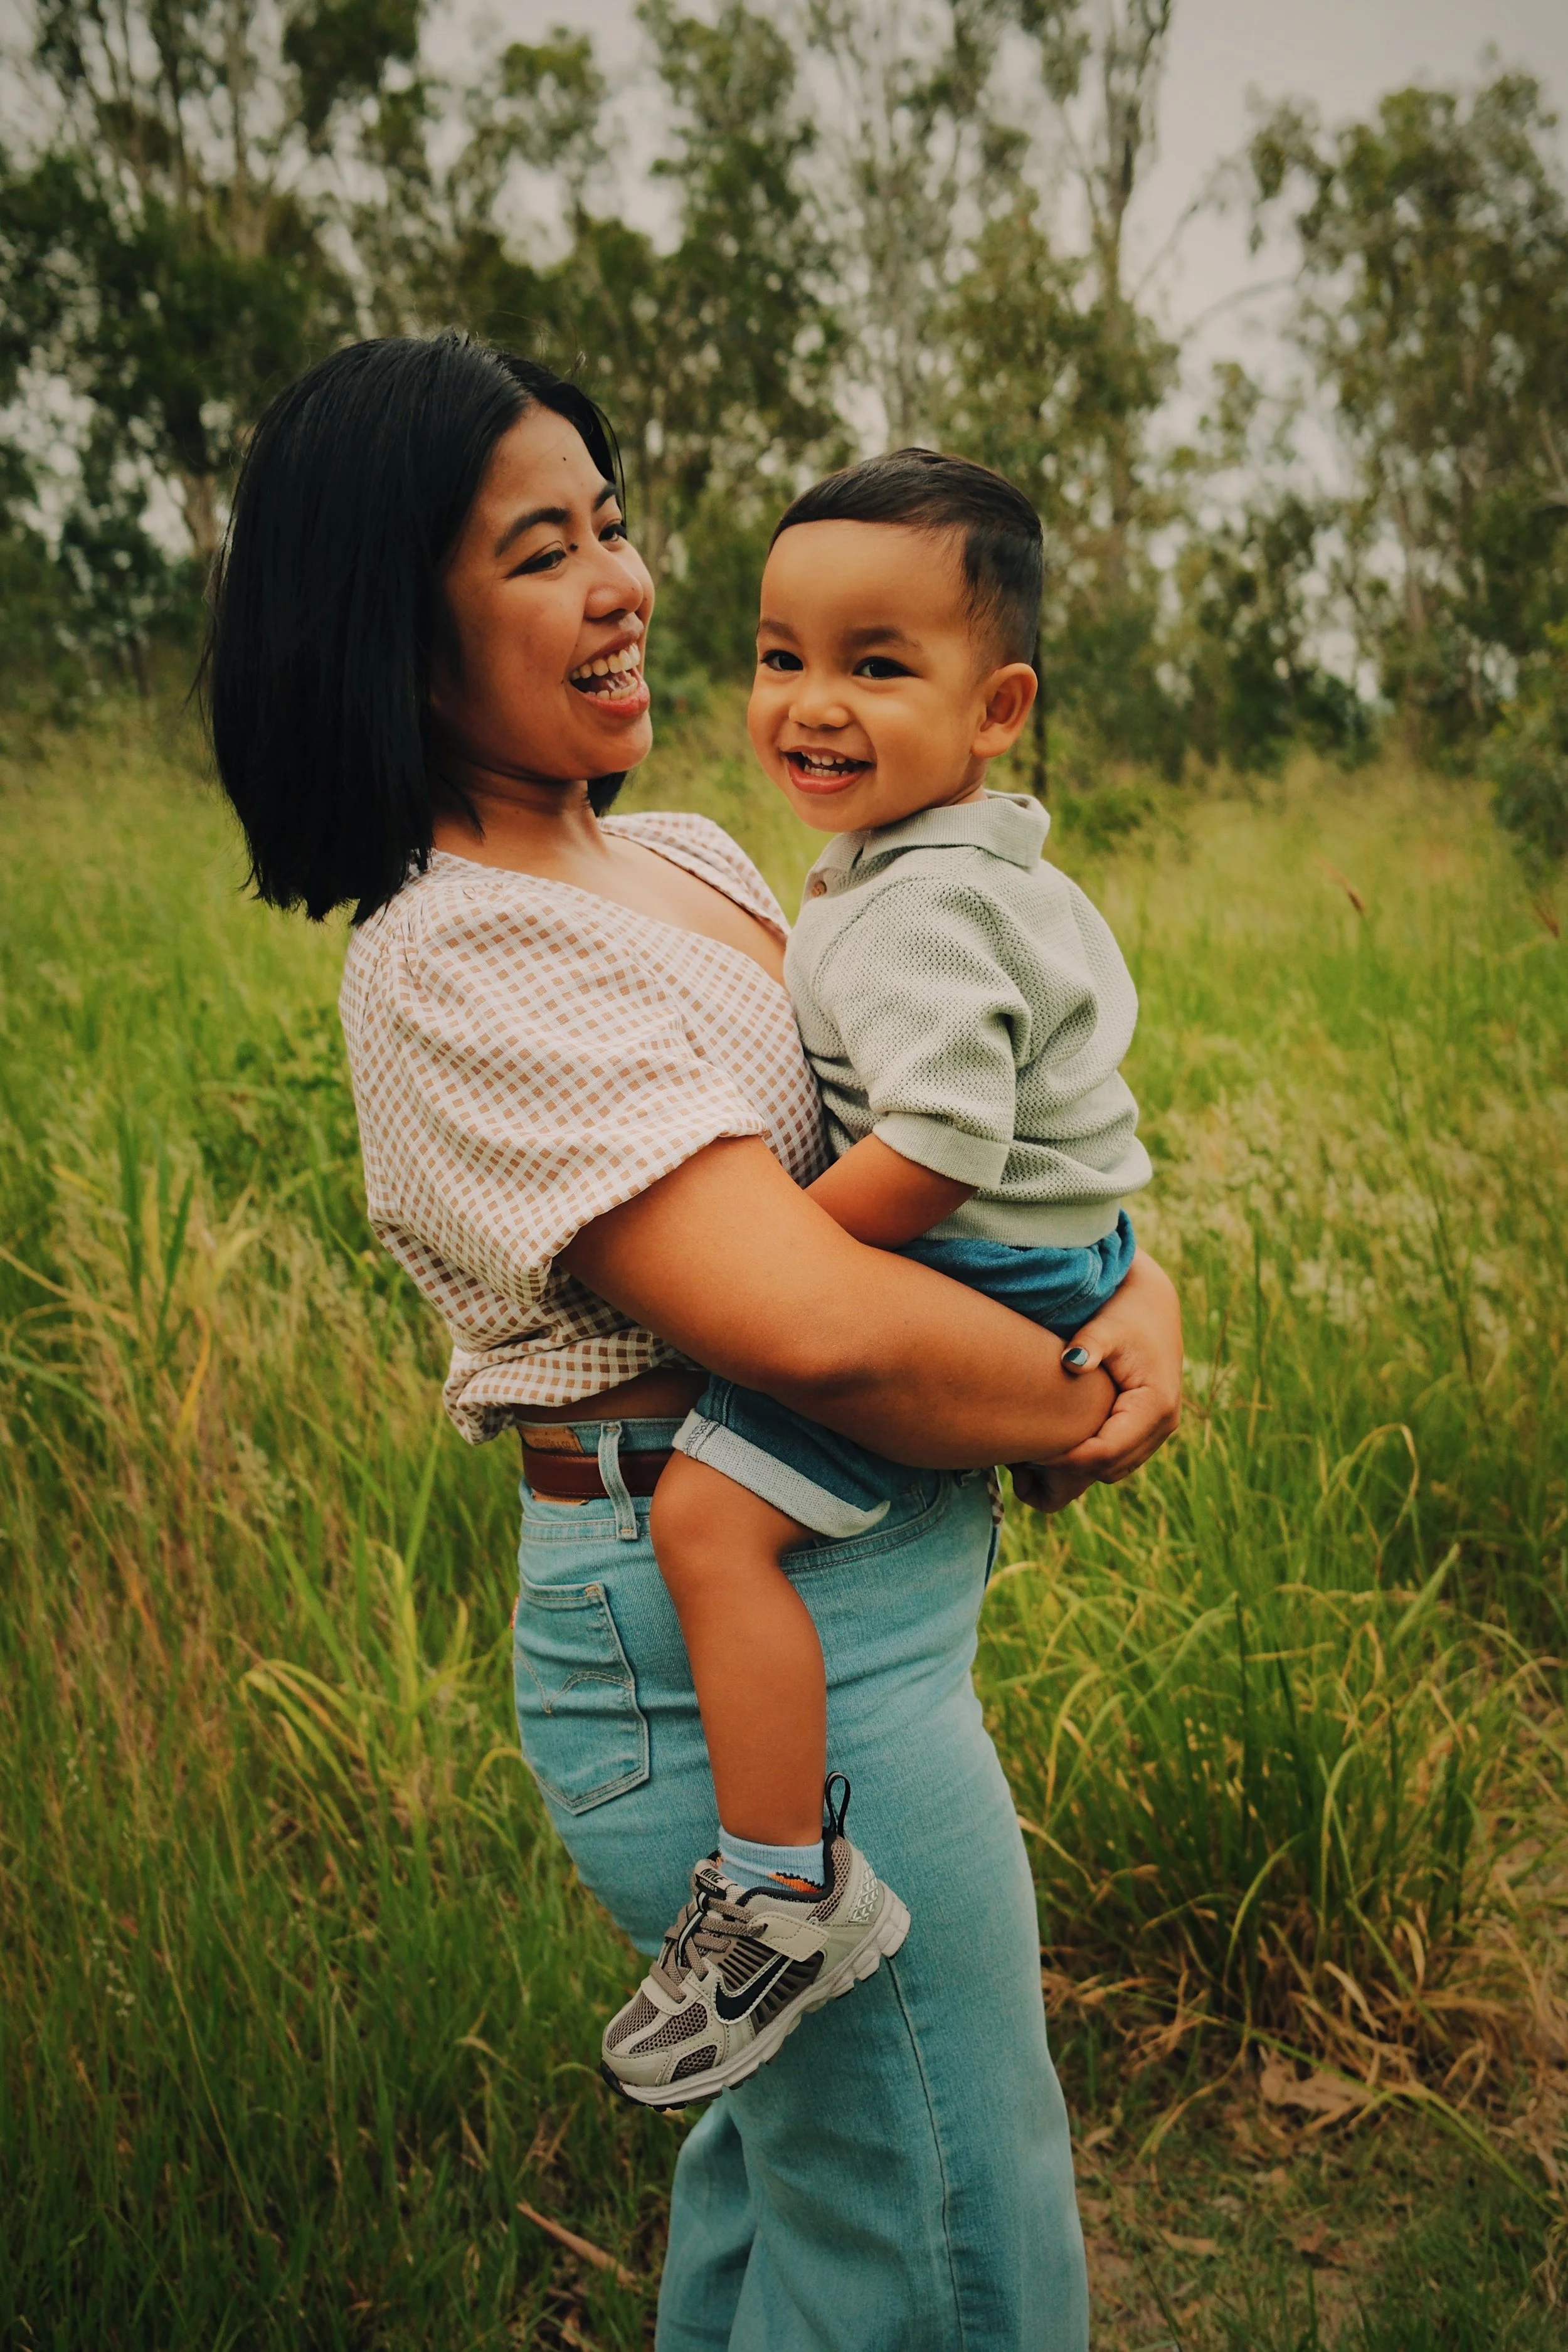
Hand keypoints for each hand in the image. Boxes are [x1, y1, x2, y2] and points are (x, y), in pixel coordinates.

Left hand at [1007, 1250, 1182, 1514]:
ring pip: (1113, 1470)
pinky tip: (1057, 1442)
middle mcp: (1163, 1425)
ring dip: (1078, 1468)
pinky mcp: (1146, 1429)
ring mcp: (1157, 1430)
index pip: (1107, 1452)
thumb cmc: (1126, 1312)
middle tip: (1025, 1456)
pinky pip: (1116, 1459)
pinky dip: (1088, 1459)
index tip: (1030, 1452)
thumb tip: (1073, 1361)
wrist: (1152, 1305)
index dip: (1067, 1459)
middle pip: (1110, 1469)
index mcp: (1155, 1405)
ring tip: (1037, 1453)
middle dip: (1069, 1470)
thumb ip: (1091, 1342)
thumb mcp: (1107, 1325)